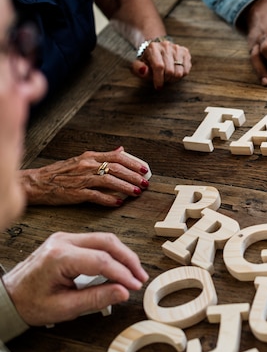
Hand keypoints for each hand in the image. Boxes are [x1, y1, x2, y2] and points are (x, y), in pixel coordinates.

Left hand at [2, 232, 147, 325]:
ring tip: (133, 272)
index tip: (135, 285)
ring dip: (122, 254)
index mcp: (59, 256)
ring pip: (105, 239)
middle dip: (128, 259)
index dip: (123, 273)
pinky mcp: (68, 240)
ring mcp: (65, 238)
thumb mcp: (64, 307)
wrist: (10, 297)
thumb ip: (96, 299)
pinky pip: (97, 241)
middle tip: (140, 276)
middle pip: (107, 242)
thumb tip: (123, 291)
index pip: (102, 260)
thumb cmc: (30, 303)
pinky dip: (112, 253)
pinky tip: (119, 265)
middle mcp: (63, 241)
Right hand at [20, 146, 149, 206]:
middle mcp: (87, 165)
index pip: (117, 157)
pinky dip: (109, 199)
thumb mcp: (81, 159)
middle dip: (134, 176)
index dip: (133, 163)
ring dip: (126, 187)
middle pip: (116, 169)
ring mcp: (81, 179)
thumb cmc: (59, 173)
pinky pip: (96, 195)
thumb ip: (102, 156)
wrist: (36, 183)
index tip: (145, 169)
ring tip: (136, 192)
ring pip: (109, 181)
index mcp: (89, 157)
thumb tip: (121, 150)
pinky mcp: (75, 193)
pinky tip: (118, 202)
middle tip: (145, 183)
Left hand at [132, 40, 191, 89]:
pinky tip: (174, 72)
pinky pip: (186, 70)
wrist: (156, 50)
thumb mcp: (138, 65)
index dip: (159, 79)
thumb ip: (138, 68)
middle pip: (170, 71)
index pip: (159, 66)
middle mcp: (166, 45)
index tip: (158, 87)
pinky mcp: (185, 52)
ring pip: (179, 72)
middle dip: (166, 79)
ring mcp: (177, 48)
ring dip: (173, 78)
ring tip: (168, 76)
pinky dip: (181, 75)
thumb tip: (143, 70)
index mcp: (153, 47)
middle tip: (162, 79)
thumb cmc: (147, 61)